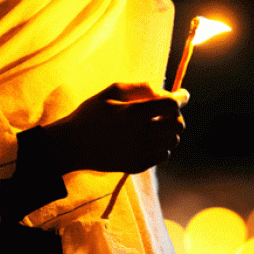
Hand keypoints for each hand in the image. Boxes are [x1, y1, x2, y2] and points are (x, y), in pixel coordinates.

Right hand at [43, 83, 187, 174]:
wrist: (72, 144)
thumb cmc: (91, 113)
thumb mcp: (110, 92)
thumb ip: (139, 88)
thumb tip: (164, 90)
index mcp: (133, 112)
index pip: (171, 105)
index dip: (178, 99)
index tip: (180, 96)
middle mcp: (140, 133)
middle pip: (178, 124)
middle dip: (175, 115)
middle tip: (165, 112)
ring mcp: (139, 152)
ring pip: (173, 141)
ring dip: (169, 131)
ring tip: (156, 126)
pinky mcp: (137, 165)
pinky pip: (163, 155)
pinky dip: (161, 146)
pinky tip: (148, 139)